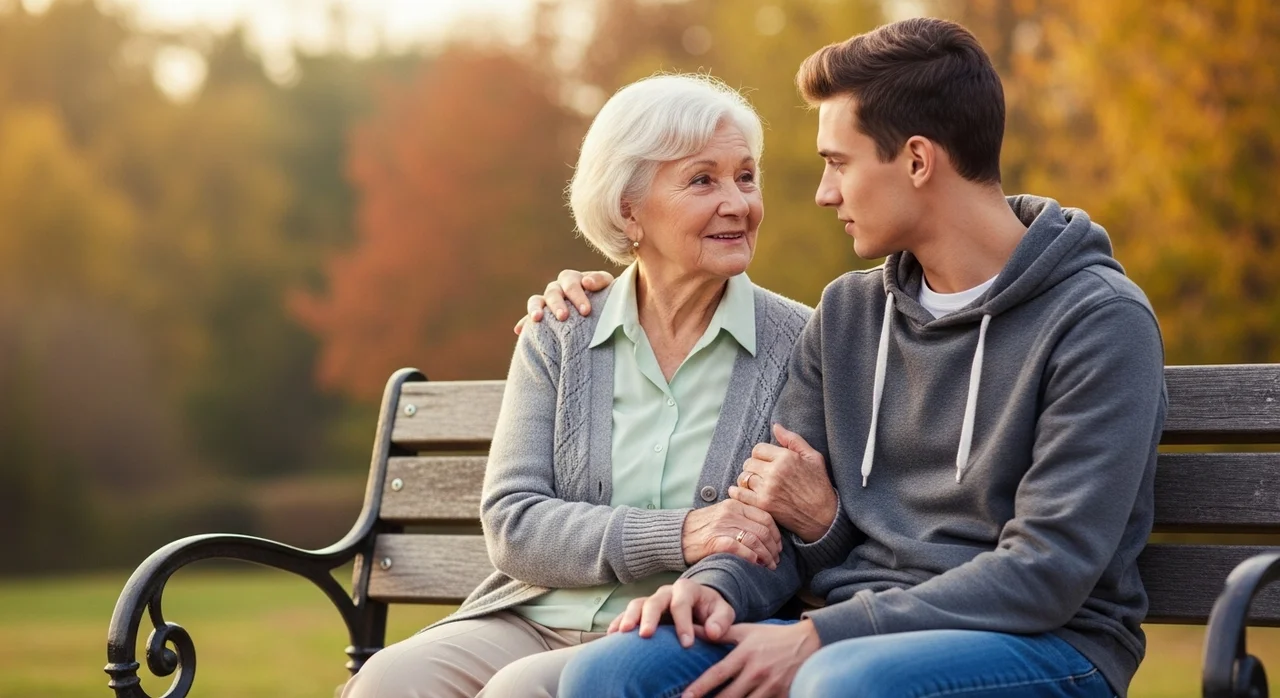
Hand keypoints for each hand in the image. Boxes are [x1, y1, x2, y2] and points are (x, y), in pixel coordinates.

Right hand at [513, 269, 615, 333]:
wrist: (603, 312)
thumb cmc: (606, 298)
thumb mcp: (608, 287)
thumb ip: (600, 281)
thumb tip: (586, 282)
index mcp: (573, 279)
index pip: (571, 282)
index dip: (577, 295)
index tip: (586, 311)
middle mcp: (557, 288)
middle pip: (553, 292)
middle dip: (558, 304)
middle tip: (564, 317)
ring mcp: (547, 301)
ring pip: (537, 300)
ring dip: (535, 308)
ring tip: (537, 319)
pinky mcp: (541, 316)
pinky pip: (528, 318)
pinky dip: (524, 323)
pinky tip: (519, 331)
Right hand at [608, 579, 734, 648]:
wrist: (701, 607)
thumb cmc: (712, 612)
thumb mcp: (724, 613)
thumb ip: (721, 621)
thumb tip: (712, 633)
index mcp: (687, 589)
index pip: (682, 603)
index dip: (683, 623)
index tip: (687, 644)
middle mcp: (666, 592)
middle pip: (654, 601)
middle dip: (650, 618)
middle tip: (646, 635)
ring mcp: (651, 600)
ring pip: (637, 605)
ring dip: (629, 618)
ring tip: (623, 633)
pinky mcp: (642, 612)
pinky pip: (627, 614)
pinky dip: (619, 623)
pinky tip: (612, 636)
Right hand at [681, 499, 781, 568]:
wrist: (676, 535)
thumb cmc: (701, 528)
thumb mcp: (723, 514)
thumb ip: (742, 518)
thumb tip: (767, 533)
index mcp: (735, 504)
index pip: (765, 517)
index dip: (776, 534)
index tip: (778, 546)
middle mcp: (730, 513)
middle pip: (763, 530)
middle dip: (774, 548)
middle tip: (776, 560)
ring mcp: (722, 526)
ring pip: (755, 540)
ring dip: (766, 555)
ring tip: (769, 565)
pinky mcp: (714, 540)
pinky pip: (740, 548)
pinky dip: (751, 557)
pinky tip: (755, 564)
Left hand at [682, 620, 821, 697]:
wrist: (810, 643)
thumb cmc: (773, 637)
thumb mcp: (747, 631)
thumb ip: (721, 633)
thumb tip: (693, 630)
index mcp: (746, 654)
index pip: (717, 674)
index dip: (699, 687)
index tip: (685, 697)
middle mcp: (756, 672)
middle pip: (728, 696)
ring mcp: (771, 687)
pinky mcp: (782, 696)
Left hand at [730, 424, 836, 542]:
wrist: (823, 517)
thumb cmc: (820, 485)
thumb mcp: (813, 457)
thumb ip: (792, 439)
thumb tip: (775, 426)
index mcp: (786, 457)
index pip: (758, 449)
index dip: (761, 455)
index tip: (766, 462)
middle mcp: (774, 472)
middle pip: (749, 463)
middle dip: (754, 467)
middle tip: (761, 474)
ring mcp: (767, 489)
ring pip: (743, 477)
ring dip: (747, 480)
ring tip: (756, 484)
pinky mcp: (763, 505)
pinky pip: (740, 494)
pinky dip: (737, 492)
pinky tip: (740, 491)